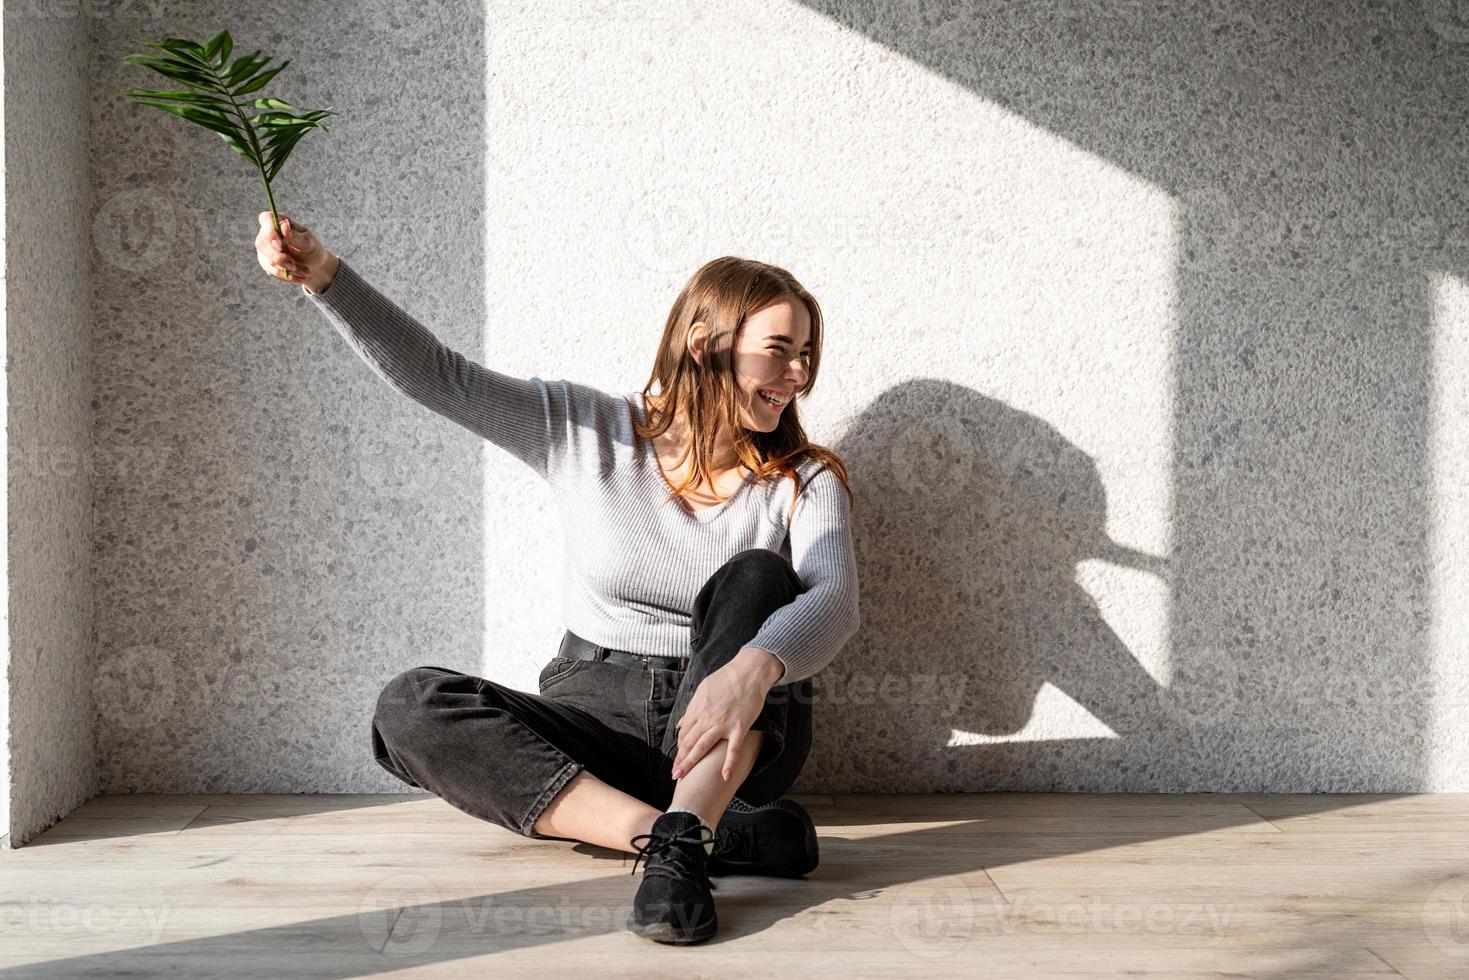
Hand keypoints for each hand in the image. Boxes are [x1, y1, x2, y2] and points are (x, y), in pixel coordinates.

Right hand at [254, 211, 334, 289]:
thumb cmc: (311, 249)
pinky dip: (288, 276)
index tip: (281, 243)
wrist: (313, 266)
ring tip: (306, 271)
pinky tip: (301, 276)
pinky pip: (272, 271)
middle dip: (281, 257)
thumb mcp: (308, 243)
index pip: (265, 218)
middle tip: (295, 264)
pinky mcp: (266, 263)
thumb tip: (283, 226)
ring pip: (268, 260)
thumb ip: (295, 237)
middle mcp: (267, 234)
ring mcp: (264, 249)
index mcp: (279, 222)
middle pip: (262, 243)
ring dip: (288, 269)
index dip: (269, 231)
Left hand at [670, 651, 780, 781]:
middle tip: (674, 774)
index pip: (683, 733)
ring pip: (703, 747)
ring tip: (683, 777)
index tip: (677, 760)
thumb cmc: (727, 679)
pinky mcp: (740, 727)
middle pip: (688, 742)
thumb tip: (681, 723)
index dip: (679, 749)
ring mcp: (723, 724)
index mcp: (698, 709)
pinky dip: (729, 763)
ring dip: (691, 763)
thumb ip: (691, 709)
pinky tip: (724, 776)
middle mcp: (707, 718)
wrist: (749, 671)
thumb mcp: (702, 690)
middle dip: (680, 760)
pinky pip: (733, 749)